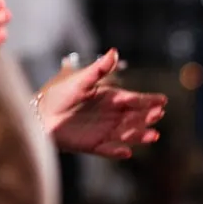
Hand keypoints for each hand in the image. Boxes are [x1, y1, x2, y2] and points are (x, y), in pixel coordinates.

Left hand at [37, 48, 166, 158]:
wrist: (39, 115)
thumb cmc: (58, 94)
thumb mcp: (80, 80)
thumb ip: (98, 69)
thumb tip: (114, 51)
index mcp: (110, 98)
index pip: (133, 99)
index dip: (148, 100)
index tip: (163, 100)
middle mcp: (110, 115)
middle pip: (135, 117)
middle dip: (148, 117)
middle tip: (159, 115)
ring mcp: (103, 131)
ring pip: (127, 134)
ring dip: (139, 135)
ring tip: (153, 136)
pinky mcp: (92, 145)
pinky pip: (108, 150)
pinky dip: (116, 152)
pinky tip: (126, 152)